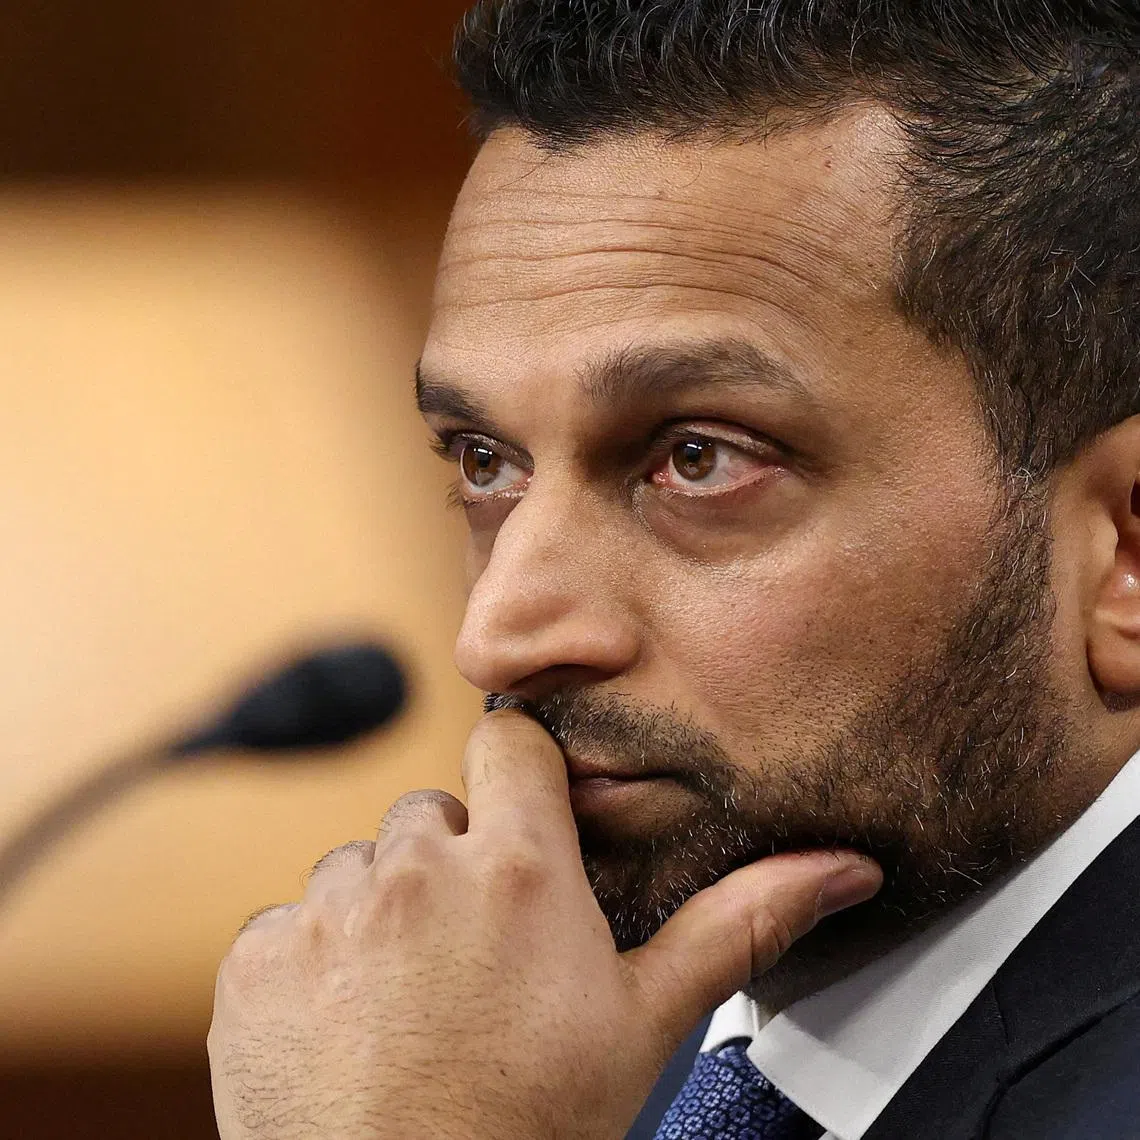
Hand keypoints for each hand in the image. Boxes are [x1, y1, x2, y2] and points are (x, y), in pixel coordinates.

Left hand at [208, 709, 880, 1139]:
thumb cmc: (535, 1128)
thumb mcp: (648, 1021)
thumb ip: (739, 922)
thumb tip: (843, 867)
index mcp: (521, 868)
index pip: (510, 742)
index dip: (520, 777)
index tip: (528, 823)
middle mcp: (419, 868)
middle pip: (435, 815)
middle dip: (455, 866)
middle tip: (480, 955)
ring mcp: (329, 909)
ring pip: (361, 869)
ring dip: (384, 914)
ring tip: (416, 1002)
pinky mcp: (258, 959)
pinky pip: (291, 924)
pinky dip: (317, 962)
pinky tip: (353, 1028)